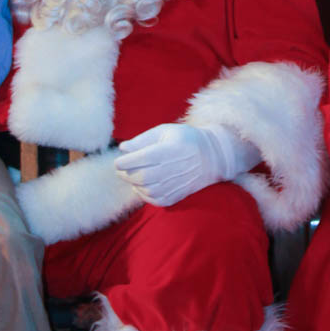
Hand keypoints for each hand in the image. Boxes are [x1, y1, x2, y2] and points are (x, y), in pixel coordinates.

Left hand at [114, 123, 257, 207]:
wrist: (211, 156)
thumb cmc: (185, 139)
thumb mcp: (165, 131)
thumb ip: (142, 139)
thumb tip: (123, 148)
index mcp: (166, 150)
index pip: (137, 159)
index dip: (123, 162)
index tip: (118, 161)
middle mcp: (169, 169)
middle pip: (138, 176)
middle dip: (125, 173)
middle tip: (121, 169)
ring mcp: (173, 185)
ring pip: (144, 189)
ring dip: (133, 183)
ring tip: (133, 175)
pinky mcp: (175, 197)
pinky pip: (152, 200)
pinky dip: (143, 194)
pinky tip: (143, 185)